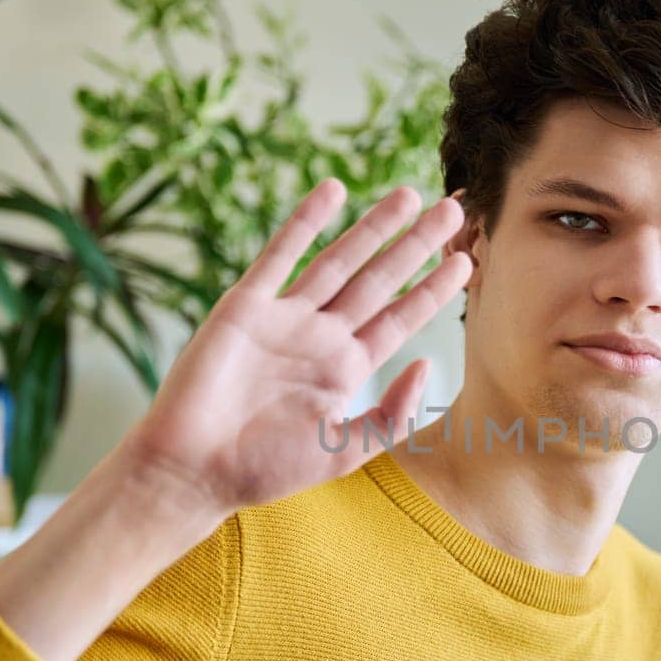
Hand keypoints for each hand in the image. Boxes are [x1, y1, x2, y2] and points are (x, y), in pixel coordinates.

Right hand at [119, 178, 470, 516]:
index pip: (400, 318)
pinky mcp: (245, 305)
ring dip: (373, 227)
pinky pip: (280, 255)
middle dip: (416, 245)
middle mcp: (320, 337)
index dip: (433, 289)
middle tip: (453, 208)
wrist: (194, 470)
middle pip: (379, 280)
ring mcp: (284, 317)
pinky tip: (332, 190)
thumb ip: (391, 414)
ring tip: (409, 194)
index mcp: (346, 369)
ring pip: (339, 260)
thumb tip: (427, 367)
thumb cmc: (265, 469)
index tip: (466, 260)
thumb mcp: (345, 450)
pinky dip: (306, 222)